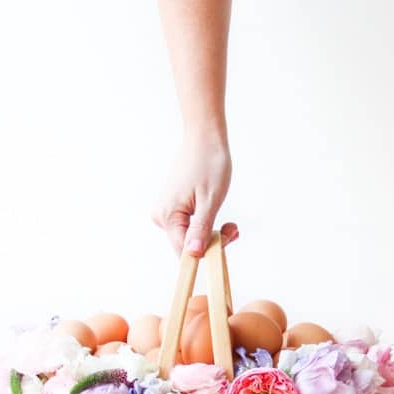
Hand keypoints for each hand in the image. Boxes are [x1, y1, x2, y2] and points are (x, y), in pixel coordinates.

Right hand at [153, 133, 237, 255]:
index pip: (185, 252)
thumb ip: (200, 230)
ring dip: (211, 234)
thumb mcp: (210, 200)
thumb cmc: (209, 164)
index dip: (207, 251)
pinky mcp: (172, 208)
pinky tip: (218, 217)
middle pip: (187, 246)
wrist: (203, 138)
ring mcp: (165, 212)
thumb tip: (193, 254)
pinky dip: (205, 225)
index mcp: (168, 215)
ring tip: (230, 224)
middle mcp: (161, 216)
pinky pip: (188, 227)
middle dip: (212, 242)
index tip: (227, 237)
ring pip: (189, 238)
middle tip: (233, 227)